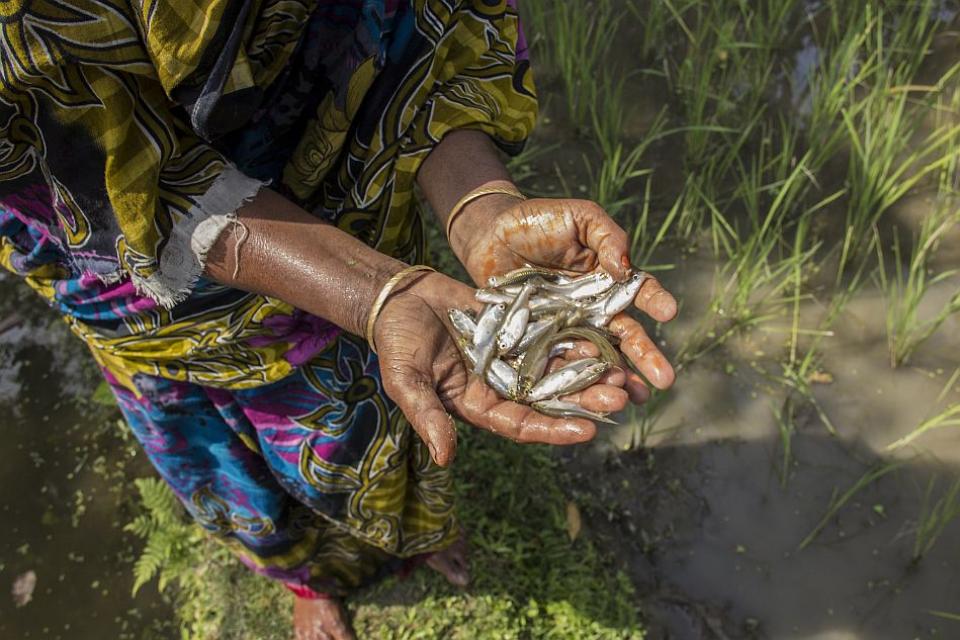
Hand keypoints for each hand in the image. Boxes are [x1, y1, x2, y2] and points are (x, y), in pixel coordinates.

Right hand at [372, 271, 628, 465]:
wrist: (400, 297)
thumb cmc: (397, 341)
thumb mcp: (406, 380)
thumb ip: (427, 416)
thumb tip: (445, 457)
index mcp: (478, 405)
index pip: (521, 425)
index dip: (553, 430)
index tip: (587, 432)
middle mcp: (501, 385)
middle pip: (549, 399)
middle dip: (583, 400)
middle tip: (618, 398)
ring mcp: (511, 356)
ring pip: (557, 368)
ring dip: (587, 371)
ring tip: (620, 371)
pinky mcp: (518, 327)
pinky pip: (551, 335)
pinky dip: (574, 337)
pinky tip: (601, 337)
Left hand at [456, 197, 678, 398]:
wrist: (491, 235)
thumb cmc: (538, 220)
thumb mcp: (579, 217)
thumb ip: (607, 236)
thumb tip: (625, 267)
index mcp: (609, 278)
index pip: (638, 291)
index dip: (654, 301)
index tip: (668, 312)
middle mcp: (595, 308)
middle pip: (625, 335)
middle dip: (645, 357)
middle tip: (665, 380)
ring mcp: (569, 327)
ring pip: (599, 357)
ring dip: (617, 379)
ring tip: (634, 401)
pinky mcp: (542, 341)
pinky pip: (561, 362)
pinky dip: (575, 383)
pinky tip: (589, 401)